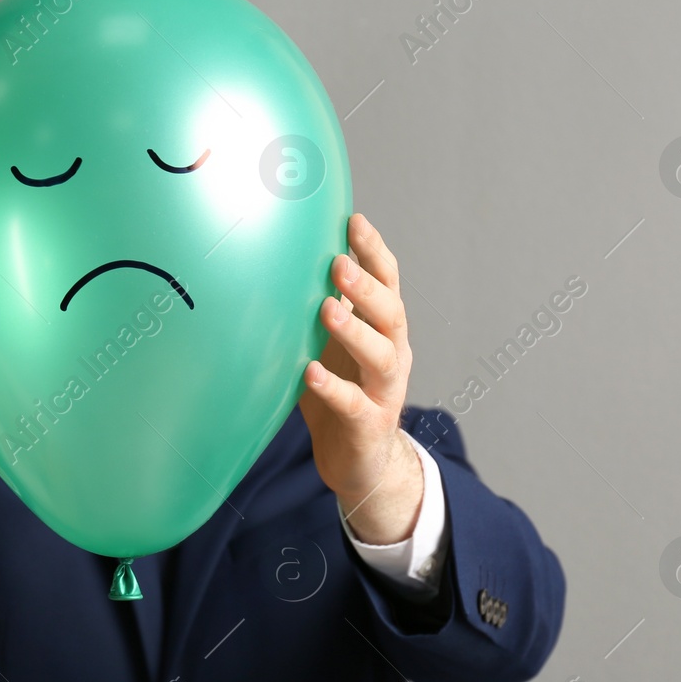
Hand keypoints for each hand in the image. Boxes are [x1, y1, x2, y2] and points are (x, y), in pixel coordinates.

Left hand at [297, 214, 423, 544]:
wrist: (359, 460)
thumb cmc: (341, 392)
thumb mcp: (331, 345)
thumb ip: (323, 308)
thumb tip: (287, 259)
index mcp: (384, 330)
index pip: (387, 282)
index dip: (373, 251)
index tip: (353, 220)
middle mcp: (393, 355)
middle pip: (391, 313)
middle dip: (366, 286)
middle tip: (338, 263)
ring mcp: (386, 391)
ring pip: (381, 356)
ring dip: (355, 330)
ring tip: (328, 308)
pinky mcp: (369, 425)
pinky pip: (354, 404)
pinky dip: (334, 387)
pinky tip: (311, 372)